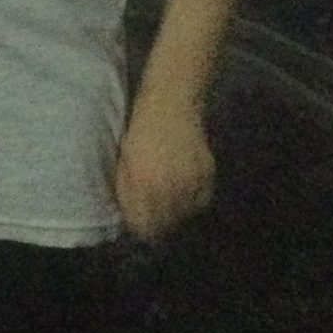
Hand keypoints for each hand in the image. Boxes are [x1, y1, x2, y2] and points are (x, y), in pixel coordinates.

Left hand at [114, 93, 214, 240]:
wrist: (172, 103)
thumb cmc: (141, 129)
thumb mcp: (125, 161)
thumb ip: (127, 192)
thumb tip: (133, 219)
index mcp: (142, 184)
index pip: (143, 227)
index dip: (141, 228)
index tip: (141, 224)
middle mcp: (168, 189)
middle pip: (165, 226)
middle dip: (158, 224)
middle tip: (155, 213)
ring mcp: (190, 184)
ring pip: (184, 216)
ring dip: (177, 213)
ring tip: (170, 199)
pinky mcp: (207, 177)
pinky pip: (200, 202)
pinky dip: (193, 200)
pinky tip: (185, 189)